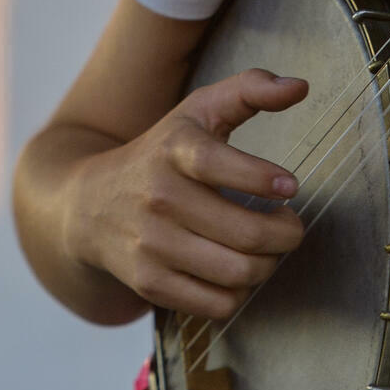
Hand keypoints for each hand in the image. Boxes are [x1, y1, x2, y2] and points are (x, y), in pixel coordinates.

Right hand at [62, 68, 309, 319]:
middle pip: (246, 234)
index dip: (261, 178)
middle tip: (290, 226)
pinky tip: (236, 269)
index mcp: (173, 149)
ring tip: (267, 249)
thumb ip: (251, 89)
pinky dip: (239, 292)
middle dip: (285, 234)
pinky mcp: (149, 282)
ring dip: (268, 265)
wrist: (89, 203)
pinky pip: (218, 304)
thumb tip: (300, 86)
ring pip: (238, 273)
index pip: (218, 164)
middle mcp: (158, 196)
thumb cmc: (161, 153)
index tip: (289, 186)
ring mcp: (151, 243)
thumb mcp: (198, 111)